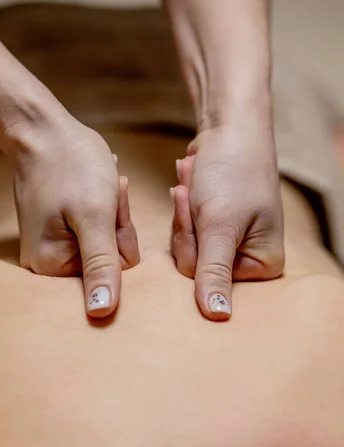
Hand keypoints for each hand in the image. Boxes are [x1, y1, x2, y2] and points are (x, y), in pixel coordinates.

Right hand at [12, 113, 139, 316]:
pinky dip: (103, 209)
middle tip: (104, 195)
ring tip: (99, 188)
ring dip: (112, 215)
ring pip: (107, 243)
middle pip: (111, 261)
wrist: (46, 132)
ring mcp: (54, 248)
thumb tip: (102, 314)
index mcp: (52, 267)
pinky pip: (97, 230)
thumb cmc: (72, 167)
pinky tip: (96, 188)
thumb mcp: (95, 215)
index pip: (115, 275)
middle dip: (116, 226)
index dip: (120, 238)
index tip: (106, 209)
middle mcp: (48, 265)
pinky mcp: (60, 232)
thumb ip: (101, 265)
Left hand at [170, 124, 284, 320]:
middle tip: (192, 192)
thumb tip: (217, 317)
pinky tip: (189, 180)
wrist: (230, 130)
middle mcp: (248, 258)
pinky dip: (184, 203)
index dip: (193, 243)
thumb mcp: (220, 224)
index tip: (201, 210)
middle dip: (187, 223)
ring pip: (186, 244)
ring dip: (184, 210)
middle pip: (193, 264)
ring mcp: (230, 241)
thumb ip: (214, 272)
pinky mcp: (214, 225)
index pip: (207, 278)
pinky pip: (186, 227)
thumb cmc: (233, 173)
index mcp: (262, 264)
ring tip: (193, 180)